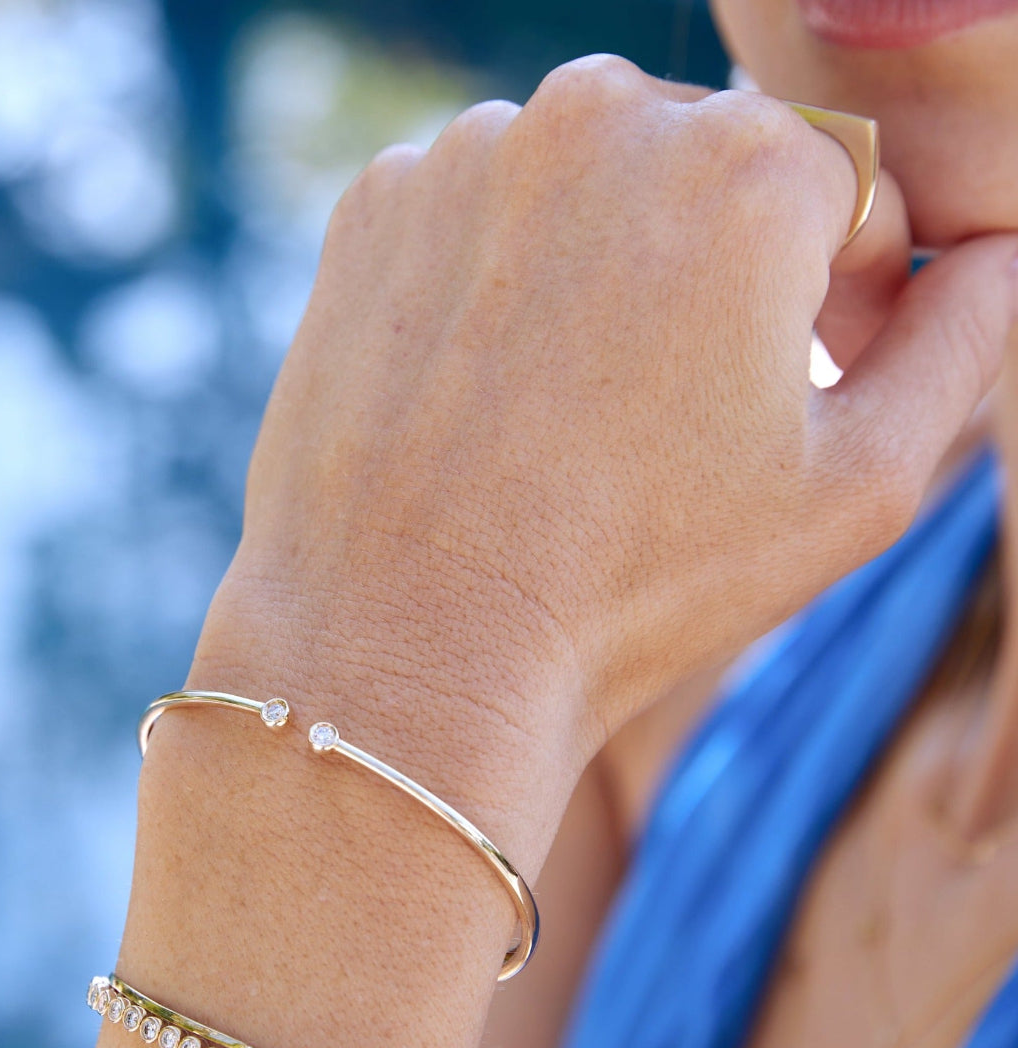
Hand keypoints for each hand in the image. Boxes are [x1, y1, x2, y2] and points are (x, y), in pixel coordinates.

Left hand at [200, 56, 1017, 839]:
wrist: (415, 647)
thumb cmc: (641, 585)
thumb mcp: (856, 486)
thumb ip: (957, 344)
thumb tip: (991, 260)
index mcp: (749, 168)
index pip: (847, 192)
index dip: (853, 286)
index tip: (828, 363)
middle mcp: (601, 115)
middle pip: (713, 168)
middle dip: (732, 263)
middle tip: (699, 392)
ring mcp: (470, 153)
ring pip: (589, 182)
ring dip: (613, 260)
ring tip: (587, 399)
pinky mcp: (376, 205)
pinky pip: (480, 209)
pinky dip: (503, 269)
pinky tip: (496, 379)